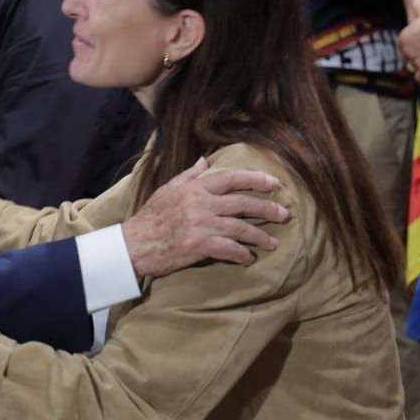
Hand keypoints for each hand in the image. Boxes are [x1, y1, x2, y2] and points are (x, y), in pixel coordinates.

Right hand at [121, 158, 288, 277]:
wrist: (135, 244)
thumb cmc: (152, 217)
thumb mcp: (168, 189)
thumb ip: (190, 174)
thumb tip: (206, 160)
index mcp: (195, 187)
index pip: (231, 177)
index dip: (255, 179)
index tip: (273, 183)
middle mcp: (202, 203)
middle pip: (243, 203)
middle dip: (267, 208)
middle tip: (284, 214)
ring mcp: (202, 224)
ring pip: (241, 228)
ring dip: (260, 236)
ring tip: (272, 242)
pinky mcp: (200, 245)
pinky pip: (230, 249)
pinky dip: (242, 254)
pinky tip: (249, 258)